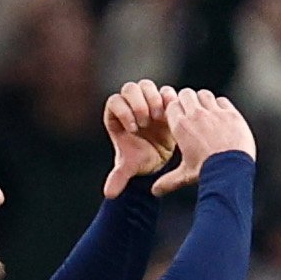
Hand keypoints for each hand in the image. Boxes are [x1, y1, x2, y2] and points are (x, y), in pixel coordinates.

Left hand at [102, 80, 175, 194]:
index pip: (114, 102)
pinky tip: (170, 115)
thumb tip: (110, 194)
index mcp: (116, 117)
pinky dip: (168, 99)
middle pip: (129, 89)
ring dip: (153, 98)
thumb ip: (118, 177)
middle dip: (138, 102)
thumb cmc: (141, 161)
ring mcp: (146, 101)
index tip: (134, 129)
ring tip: (158, 118)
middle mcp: (130, 105)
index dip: (124, 112)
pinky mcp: (163, 101)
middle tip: (147, 121)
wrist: (161, 160)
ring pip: (146, 85)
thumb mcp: (130, 168)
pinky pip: (165, 91)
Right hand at [153, 88, 255, 194]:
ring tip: (205, 111)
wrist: (231, 169)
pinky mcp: (231, 114)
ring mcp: (215, 113)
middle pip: (186, 94)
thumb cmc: (207, 171)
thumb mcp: (185, 176)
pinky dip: (220, 105)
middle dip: (187, 100)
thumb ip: (168, 181)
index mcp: (181, 127)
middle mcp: (196, 115)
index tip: (177, 116)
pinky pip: (222, 101)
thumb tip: (155, 191)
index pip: (171, 105)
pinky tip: (220, 115)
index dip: (173, 109)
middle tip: (190, 111)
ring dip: (203, 100)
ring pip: (204, 94)